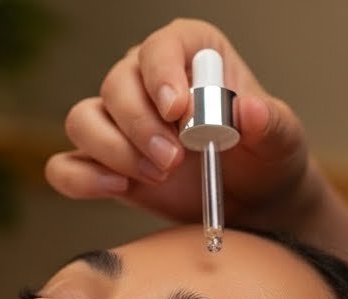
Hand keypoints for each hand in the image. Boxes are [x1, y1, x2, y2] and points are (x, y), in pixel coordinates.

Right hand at [44, 18, 317, 228]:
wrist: (252, 204)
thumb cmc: (265, 160)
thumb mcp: (282, 142)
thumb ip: (271, 124)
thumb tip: (249, 111)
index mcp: (191, 54)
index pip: (162, 46)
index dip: (163, 72)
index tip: (178, 109)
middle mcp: (146, 80)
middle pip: (117, 83)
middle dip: (140, 125)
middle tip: (173, 160)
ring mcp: (118, 122)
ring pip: (83, 119)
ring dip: (114, 150)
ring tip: (157, 176)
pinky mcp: (101, 163)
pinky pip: (66, 165)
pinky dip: (83, 179)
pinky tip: (118, 188)